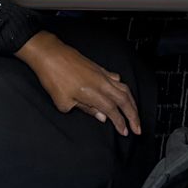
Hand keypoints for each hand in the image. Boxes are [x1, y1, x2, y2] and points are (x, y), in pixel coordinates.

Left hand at [16, 31, 141, 135]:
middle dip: (134, 115)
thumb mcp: (64, 102)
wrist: (50, 55)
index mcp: (92, 93)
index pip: (113, 110)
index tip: (125, 132)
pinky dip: (124, 89)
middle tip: (138, 128)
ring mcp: (101, 74)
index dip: (121, 122)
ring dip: (132, 103)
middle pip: (124, 99)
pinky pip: (117, 79)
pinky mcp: (99, 68)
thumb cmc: (53, 78)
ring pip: (124, 88)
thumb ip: (85, 109)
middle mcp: (101, 82)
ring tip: (135, 114)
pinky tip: (124, 94)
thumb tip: (101, 116)